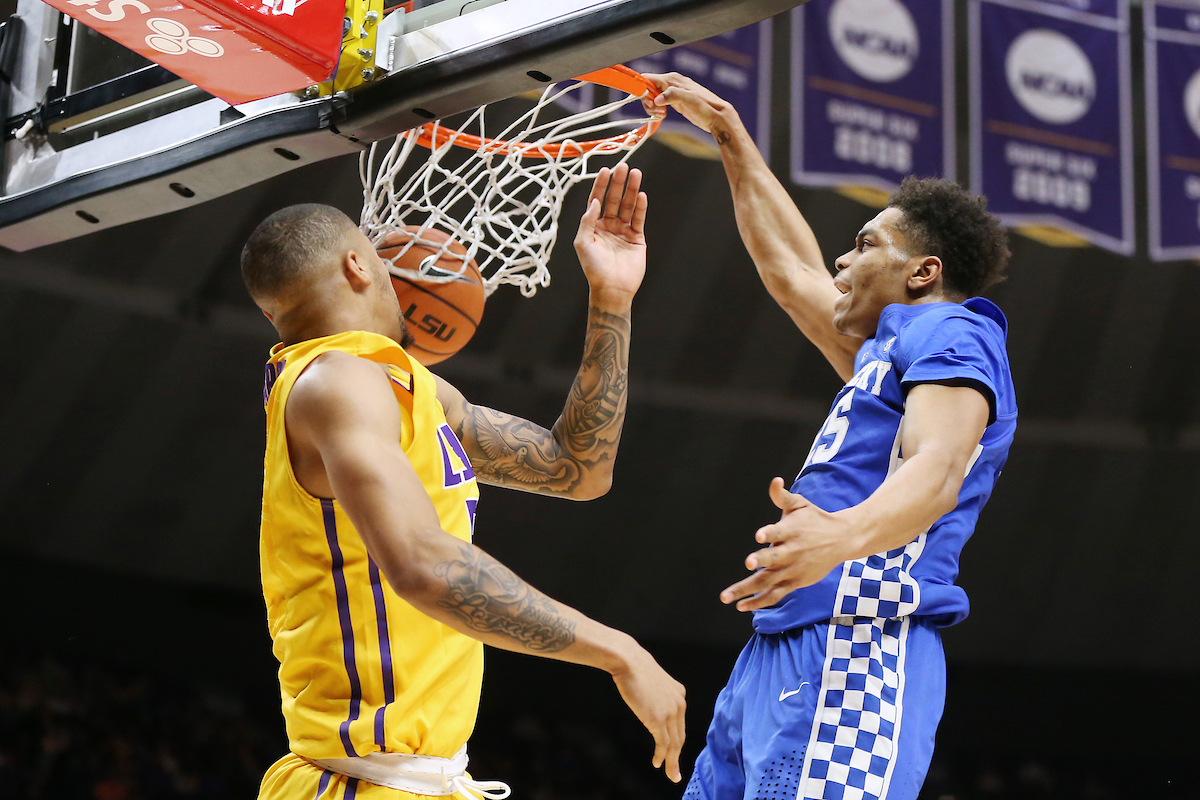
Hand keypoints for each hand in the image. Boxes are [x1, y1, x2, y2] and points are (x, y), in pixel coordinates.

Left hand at [574, 163, 646, 307]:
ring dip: (632, 190)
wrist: (612, 288)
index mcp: (594, 226)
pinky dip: (641, 208)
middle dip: (619, 183)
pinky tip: (642, 195)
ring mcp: (624, 231)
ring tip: (636, 174)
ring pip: (629, 206)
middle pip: (615, 199)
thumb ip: (587, 221)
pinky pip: (639, 219)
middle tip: (624, 166)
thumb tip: (594, 201)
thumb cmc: (593, 268)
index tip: (606, 170)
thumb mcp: (583, 243)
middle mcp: (609, 226)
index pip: (597, 200)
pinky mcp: (637, 238)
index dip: (601, 185)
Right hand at [609, 641, 686, 782]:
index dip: (677, 740)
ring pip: (674, 743)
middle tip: (675, 772)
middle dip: (678, 756)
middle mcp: (679, 704)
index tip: (673, 752)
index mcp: (679, 694)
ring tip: (671, 774)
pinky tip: (658, 763)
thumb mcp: (652, 681)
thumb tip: (650, 703)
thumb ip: (657, 694)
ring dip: (672, 761)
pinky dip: (662, 756)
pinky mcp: (658, 719)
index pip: (680, 723)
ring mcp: (670, 712)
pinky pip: (663, 743)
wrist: (629, 661)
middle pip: (680, 736)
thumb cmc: (635, 667)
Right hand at [642, 72, 735, 135]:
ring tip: (662, 114)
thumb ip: (672, 95)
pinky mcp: (673, 101)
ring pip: (651, 97)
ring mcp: (672, 92)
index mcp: (672, 79)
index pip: (647, 79)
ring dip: (652, 107)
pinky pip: (658, 103)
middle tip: (658, 111)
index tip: (649, 103)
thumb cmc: (706, 107)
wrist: (716, 116)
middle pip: (647, 89)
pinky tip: (664, 115)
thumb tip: (657, 99)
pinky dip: (656, 110)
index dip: (643, 91)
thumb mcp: (689, 100)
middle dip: (648, 102)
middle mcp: (670, 83)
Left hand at [720, 478, 854, 611]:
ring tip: (727, 597)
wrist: (843, 539)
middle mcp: (792, 552)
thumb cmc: (815, 520)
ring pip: (768, 582)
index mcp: (792, 531)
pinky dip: (759, 602)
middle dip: (760, 561)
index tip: (759, 536)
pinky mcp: (795, 582)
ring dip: (747, 590)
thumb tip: (774, 481)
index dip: (769, 533)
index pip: (779, 532)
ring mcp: (793, 570)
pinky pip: (775, 595)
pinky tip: (742, 606)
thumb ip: (782, 496)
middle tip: (748, 563)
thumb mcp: (800, 505)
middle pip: (773, 559)